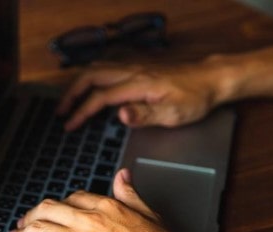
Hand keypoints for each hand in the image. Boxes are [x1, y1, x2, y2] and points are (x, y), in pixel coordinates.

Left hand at [9, 168, 189, 231]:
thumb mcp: (149, 215)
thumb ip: (130, 194)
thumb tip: (123, 175)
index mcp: (107, 207)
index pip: (72, 198)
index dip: (58, 205)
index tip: (52, 212)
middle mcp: (89, 220)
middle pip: (48, 210)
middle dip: (31, 215)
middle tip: (23, 223)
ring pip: (38, 230)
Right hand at [56, 62, 224, 130]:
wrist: (211, 79)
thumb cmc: (195, 98)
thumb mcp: (173, 113)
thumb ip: (145, 115)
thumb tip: (120, 115)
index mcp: (138, 84)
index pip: (101, 97)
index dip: (82, 111)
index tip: (70, 124)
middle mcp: (133, 71)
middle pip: (91, 76)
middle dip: (71, 93)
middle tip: (60, 111)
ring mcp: (134, 66)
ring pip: (97, 68)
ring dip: (79, 83)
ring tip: (69, 100)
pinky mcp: (138, 67)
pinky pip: (106, 67)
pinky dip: (91, 76)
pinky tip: (90, 86)